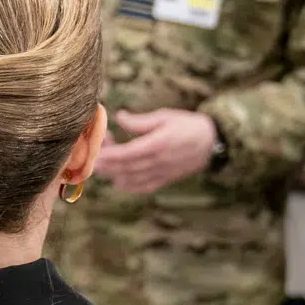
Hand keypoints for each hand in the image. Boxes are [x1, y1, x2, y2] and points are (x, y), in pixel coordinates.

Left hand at [94, 109, 218, 194]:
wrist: (211, 142)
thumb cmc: (186, 125)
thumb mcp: (164, 116)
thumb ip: (139, 121)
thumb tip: (119, 117)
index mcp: (157, 145)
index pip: (125, 154)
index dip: (107, 154)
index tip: (95, 149)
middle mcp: (158, 162)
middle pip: (124, 169)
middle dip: (105, 164)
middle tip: (93, 155)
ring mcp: (161, 174)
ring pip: (130, 180)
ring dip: (113, 174)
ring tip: (104, 162)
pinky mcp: (164, 180)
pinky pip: (141, 187)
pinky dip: (127, 185)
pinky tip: (118, 177)